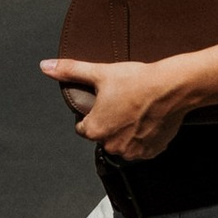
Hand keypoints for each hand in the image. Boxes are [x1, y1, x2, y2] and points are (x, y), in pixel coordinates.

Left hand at [41, 56, 199, 159]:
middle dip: (110, 122)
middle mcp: (112, 146)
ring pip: (123, 142)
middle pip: (104, 135)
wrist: (172, 87)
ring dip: (126, 131)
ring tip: (137, 110)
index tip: (104, 102)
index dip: (92, 113)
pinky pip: (142, 147)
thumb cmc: (137, 80)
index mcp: (95, 130)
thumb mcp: (100, 72)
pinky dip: (144, 136)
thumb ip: (70, 70)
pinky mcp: (152, 151)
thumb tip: (45, 66)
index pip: (83, 126)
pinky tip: (149, 119)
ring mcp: (134, 152)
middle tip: (123, 102)